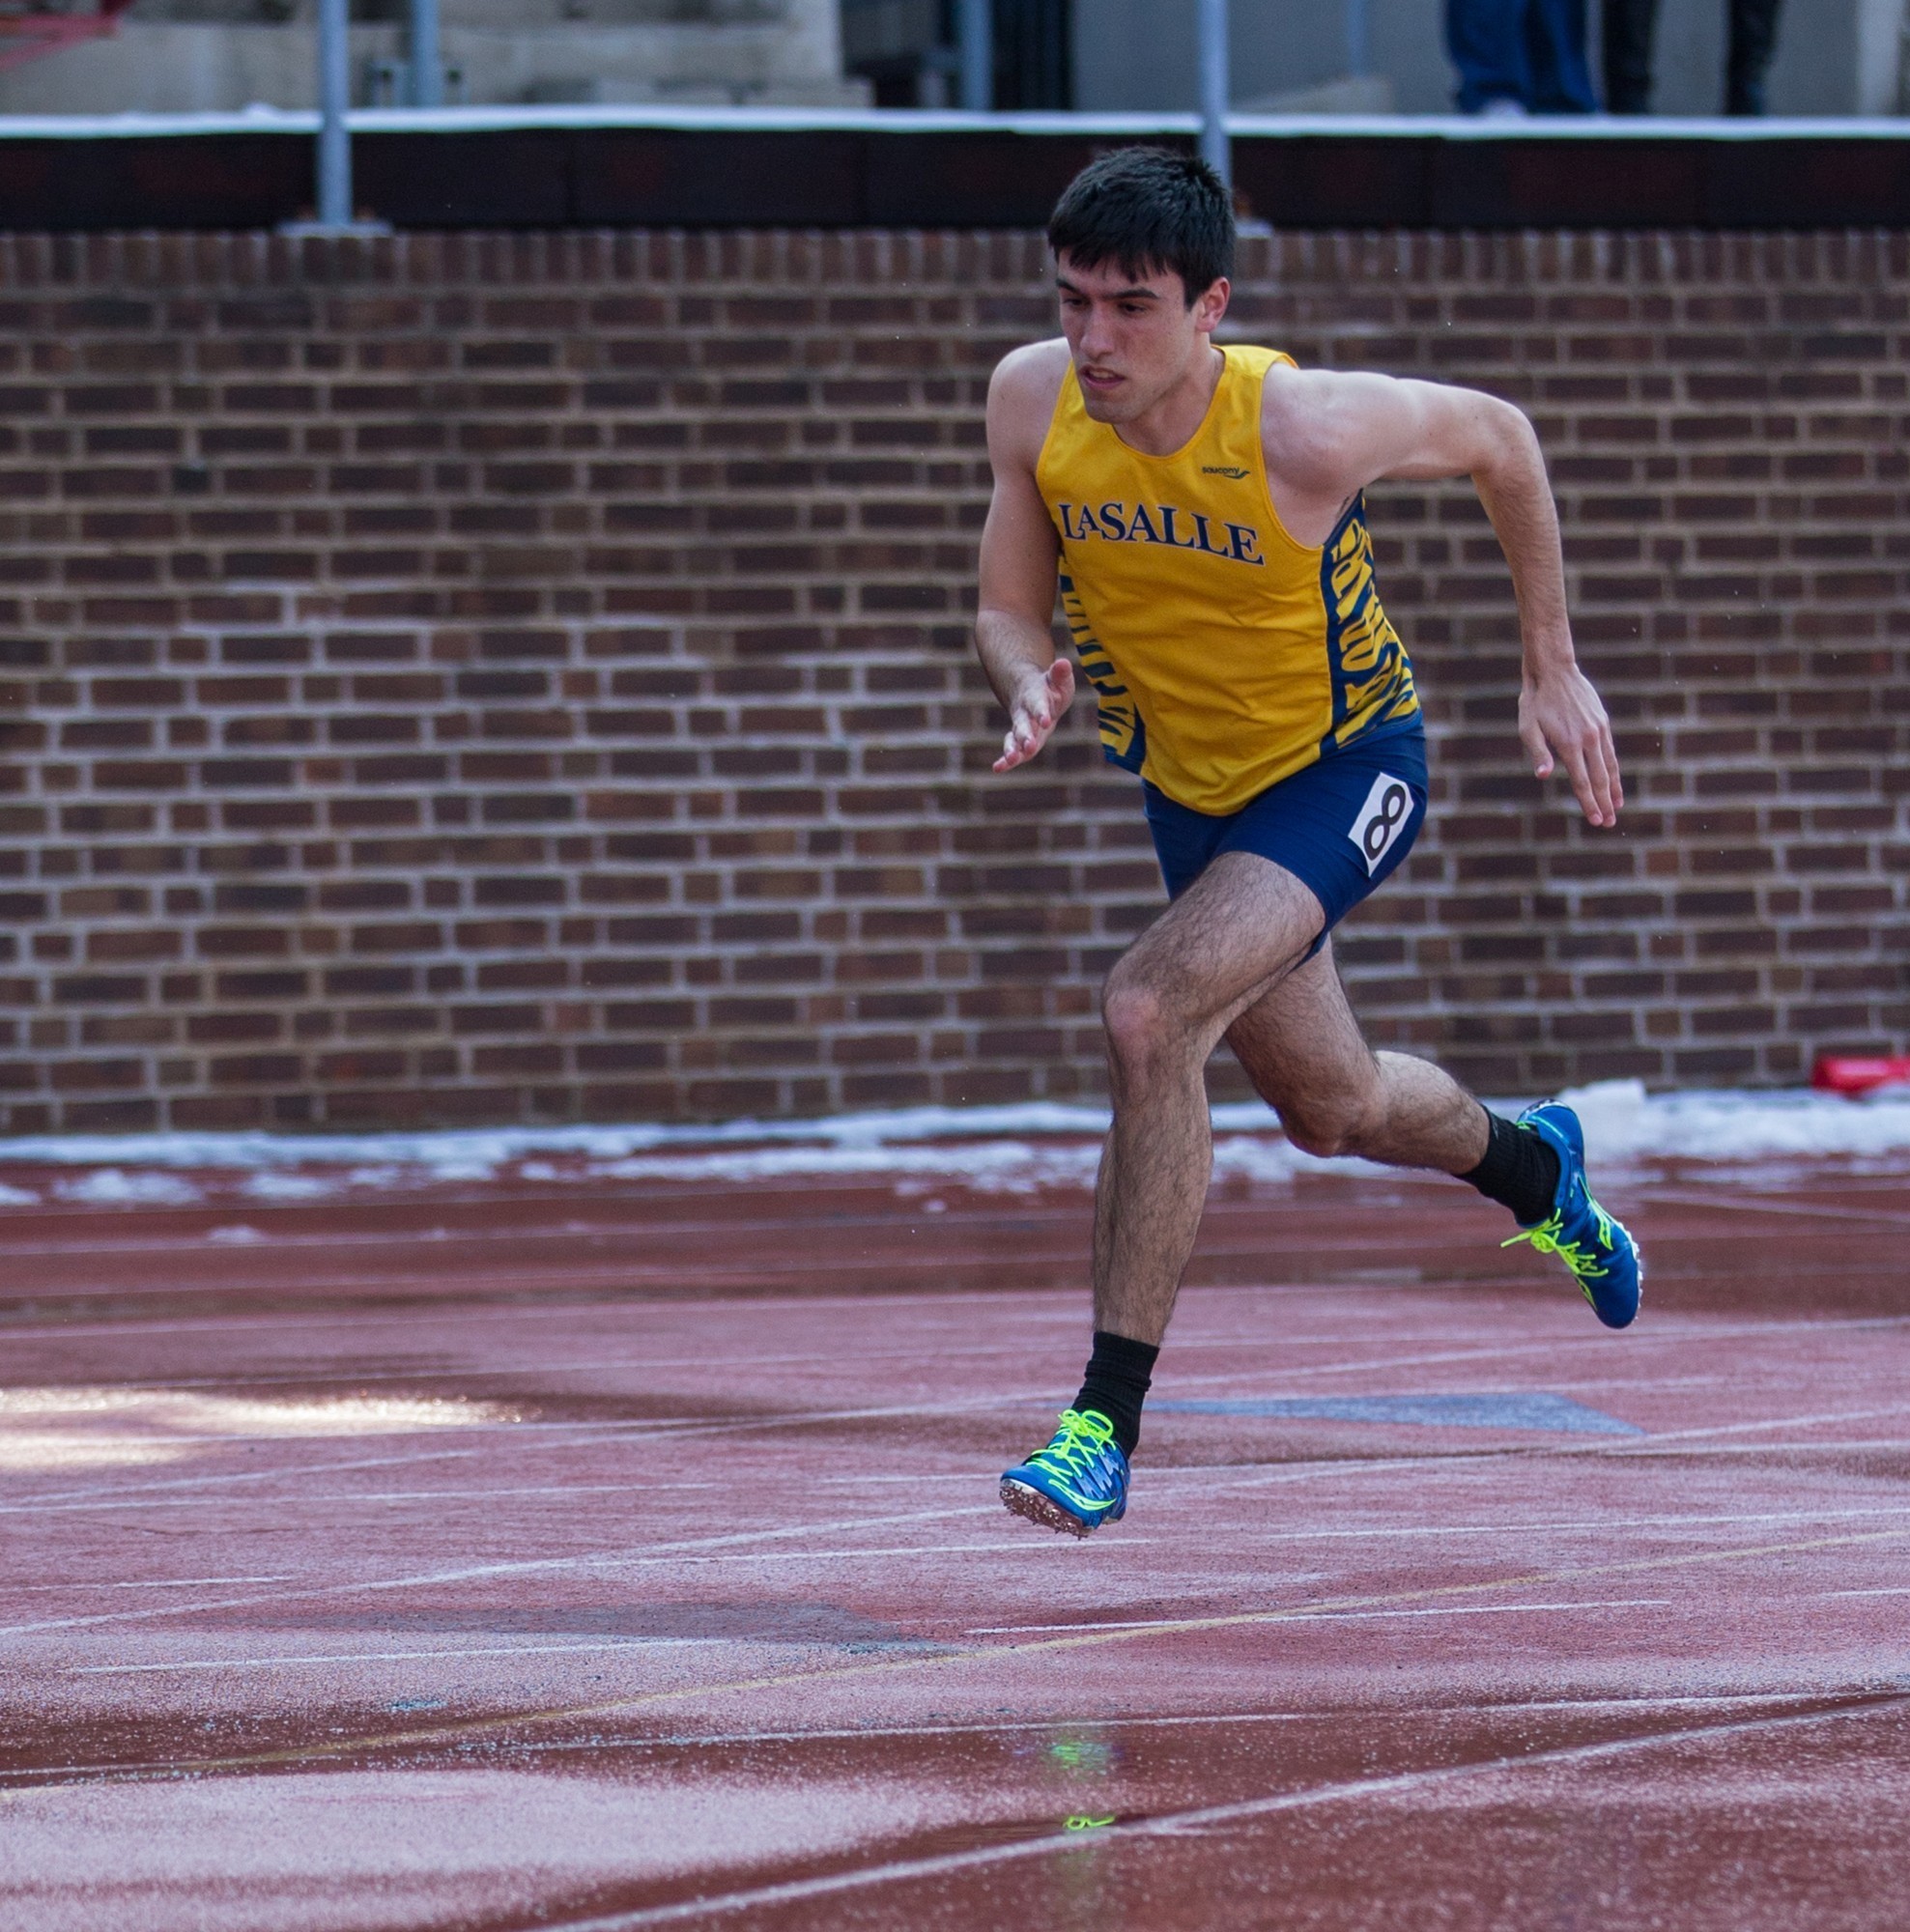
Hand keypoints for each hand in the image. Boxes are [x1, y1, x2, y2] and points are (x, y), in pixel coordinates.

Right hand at [993, 658, 1074, 772]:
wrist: (1028, 692)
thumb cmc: (1049, 687)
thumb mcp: (1057, 678)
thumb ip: (1060, 673)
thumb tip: (1064, 663)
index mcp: (1035, 697)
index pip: (1038, 704)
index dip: (1041, 711)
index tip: (1045, 719)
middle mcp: (1024, 713)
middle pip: (1024, 725)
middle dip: (1026, 735)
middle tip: (1028, 746)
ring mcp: (1019, 727)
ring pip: (1014, 739)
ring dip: (1012, 750)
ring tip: (1010, 760)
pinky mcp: (1017, 739)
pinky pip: (1010, 749)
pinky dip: (1004, 760)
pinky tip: (996, 769)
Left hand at [1519, 665, 1622, 827]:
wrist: (1554, 671)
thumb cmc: (1535, 702)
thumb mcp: (1528, 727)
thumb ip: (1538, 752)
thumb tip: (1544, 776)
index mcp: (1569, 744)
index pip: (1582, 781)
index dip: (1588, 803)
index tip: (1595, 820)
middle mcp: (1589, 739)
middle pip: (1600, 778)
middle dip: (1604, 803)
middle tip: (1608, 824)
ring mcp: (1599, 730)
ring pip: (1610, 766)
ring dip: (1613, 789)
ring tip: (1617, 807)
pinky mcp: (1603, 723)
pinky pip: (1611, 751)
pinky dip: (1614, 768)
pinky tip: (1614, 779)